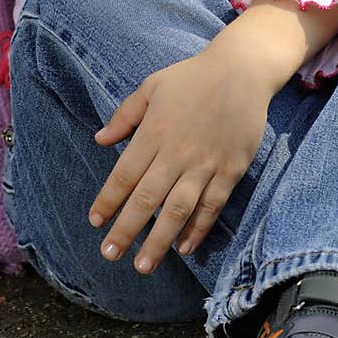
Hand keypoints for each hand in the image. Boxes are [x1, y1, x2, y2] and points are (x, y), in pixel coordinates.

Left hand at [88, 49, 270, 272]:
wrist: (242, 71)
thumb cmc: (192, 77)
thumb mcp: (152, 86)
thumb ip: (125, 115)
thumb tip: (100, 140)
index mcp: (154, 133)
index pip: (124, 175)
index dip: (108, 201)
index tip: (95, 221)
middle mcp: (177, 154)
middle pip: (147, 200)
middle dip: (126, 230)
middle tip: (109, 255)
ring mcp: (205, 165)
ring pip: (178, 211)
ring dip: (159, 241)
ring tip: (143, 266)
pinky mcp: (230, 170)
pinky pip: (211, 206)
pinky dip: (198, 229)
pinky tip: (185, 248)